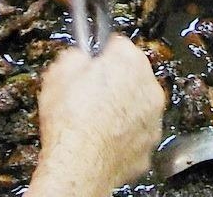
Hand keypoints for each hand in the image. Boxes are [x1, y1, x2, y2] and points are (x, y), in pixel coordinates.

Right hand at [27, 36, 164, 196]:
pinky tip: (102, 139)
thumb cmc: (71, 119)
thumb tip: (80, 57)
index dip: (100, 55)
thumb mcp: (60, 70)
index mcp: (131, 60)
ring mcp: (152, 120)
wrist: (78, 166)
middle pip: (131, 75)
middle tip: (88, 93)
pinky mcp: (149, 148)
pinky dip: (123, 136)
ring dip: (121, 109)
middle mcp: (149, 88)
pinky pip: (135, 134)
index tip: (90, 64)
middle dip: (113, 81)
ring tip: (93, 120)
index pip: (118, 45)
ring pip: (136, 106)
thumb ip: (76, 54)